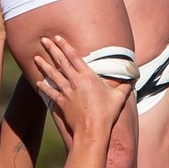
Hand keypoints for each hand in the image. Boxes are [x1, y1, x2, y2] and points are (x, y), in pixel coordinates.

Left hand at [34, 33, 131, 147]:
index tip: (57, 37)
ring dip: (43, 65)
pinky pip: (50, 92)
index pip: (74, 57)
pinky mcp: (61, 102)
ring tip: (35, 57)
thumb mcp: (119, 98)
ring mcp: (67, 92)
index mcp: (88, 77)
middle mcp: (75, 81)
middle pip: (61, 62)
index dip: (65, 45)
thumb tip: (133, 80)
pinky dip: (43, 87)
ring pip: (52, 75)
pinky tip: (36, 82)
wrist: (92, 130)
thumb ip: (124, 87)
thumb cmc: (106, 113)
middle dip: (52, 49)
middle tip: (43, 40)